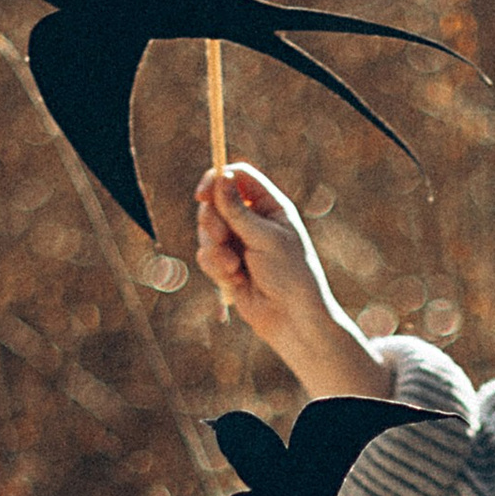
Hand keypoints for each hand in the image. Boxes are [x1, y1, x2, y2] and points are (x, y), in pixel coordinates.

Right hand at [193, 161, 391, 400]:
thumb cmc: (290, 274)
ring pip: (206, 231)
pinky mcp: (227, 264)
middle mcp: (252, 220)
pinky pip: (206, 255)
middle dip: (212, 221)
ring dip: (214, 249)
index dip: (217, 180)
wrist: (292, 319)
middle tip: (221, 236)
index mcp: (270, 206)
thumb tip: (220, 177)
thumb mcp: (266, 238)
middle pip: (215, 202)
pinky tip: (235, 280)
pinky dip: (215, 267)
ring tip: (232, 267)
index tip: (203, 194)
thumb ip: (238, 210)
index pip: (238, 177)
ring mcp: (238, 242)